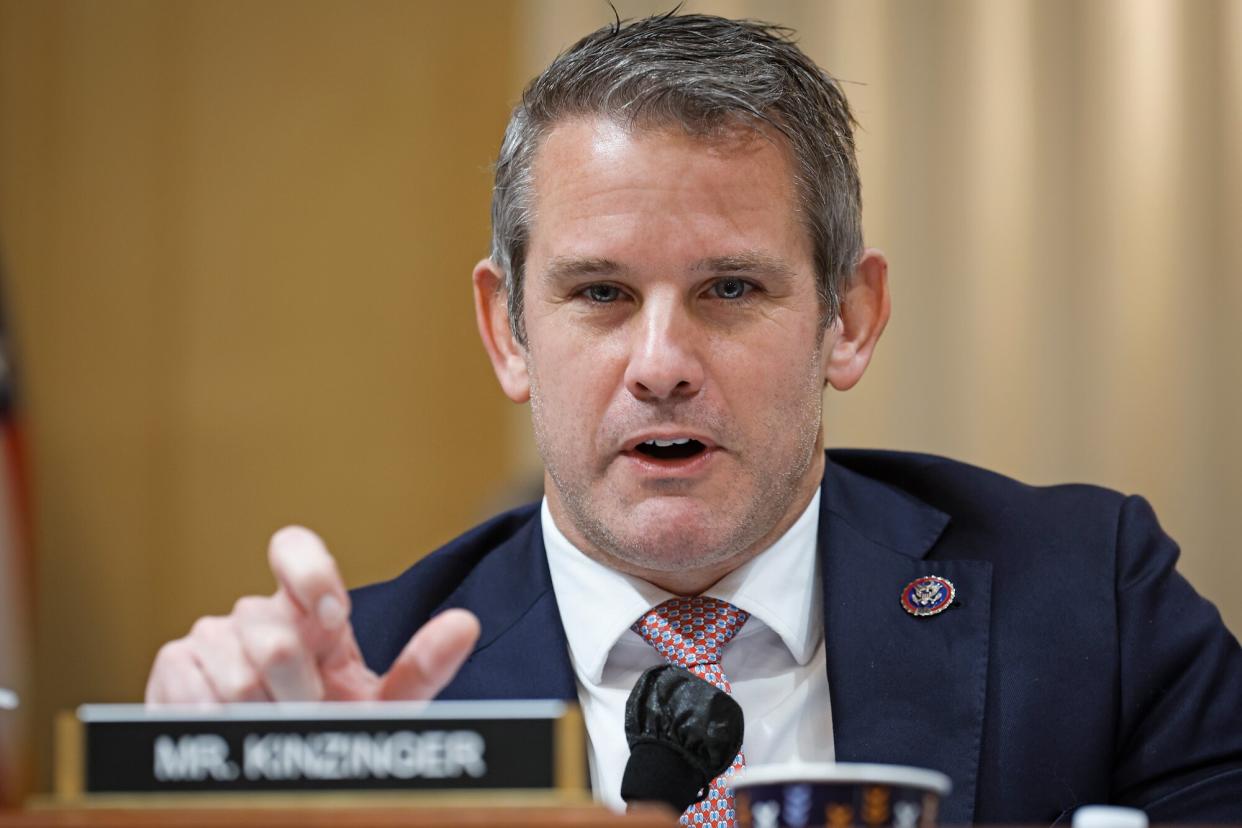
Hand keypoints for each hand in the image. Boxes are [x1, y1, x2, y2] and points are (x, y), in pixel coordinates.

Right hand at [145, 526, 479, 703]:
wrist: (266, 776)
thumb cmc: (330, 732)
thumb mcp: (379, 706)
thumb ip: (421, 668)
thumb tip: (466, 623)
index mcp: (309, 611)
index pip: (293, 548)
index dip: (308, 572)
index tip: (334, 615)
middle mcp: (257, 614)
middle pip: (276, 640)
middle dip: (296, 696)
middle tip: (304, 717)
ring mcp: (209, 636)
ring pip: (238, 676)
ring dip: (260, 719)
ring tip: (270, 728)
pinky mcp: (173, 665)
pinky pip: (195, 696)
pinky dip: (222, 727)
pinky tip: (232, 732)